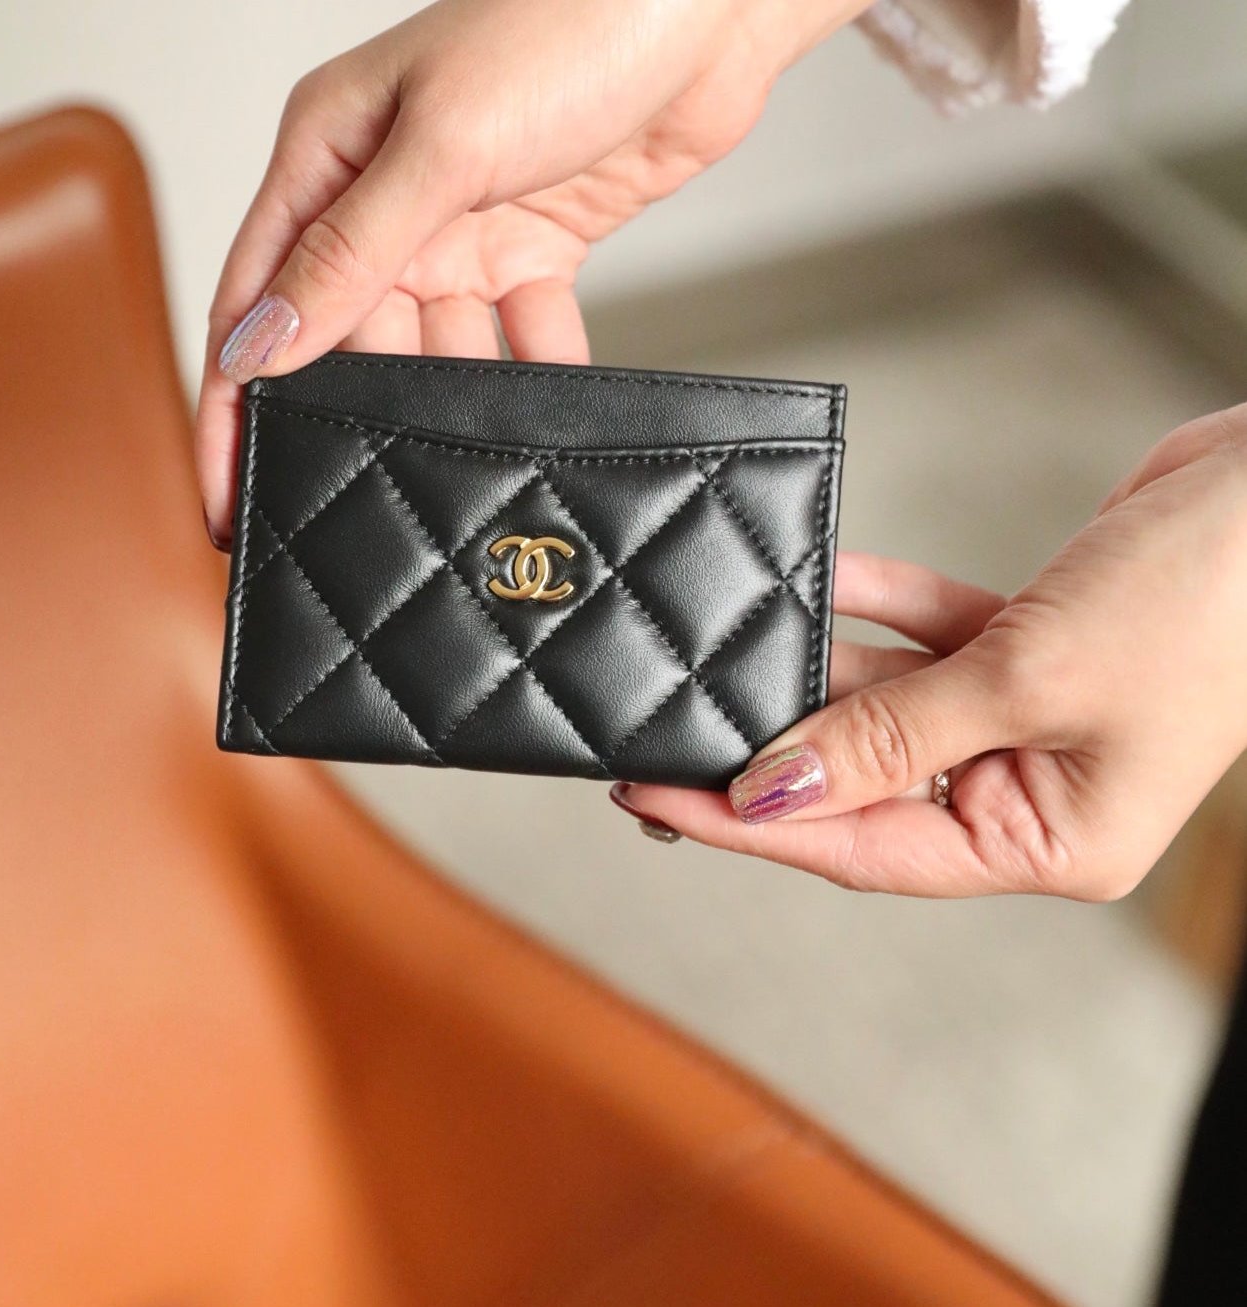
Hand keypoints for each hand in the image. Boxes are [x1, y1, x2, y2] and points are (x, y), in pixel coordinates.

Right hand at [195, 0, 870, 544]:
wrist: (706, 8)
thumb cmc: (568, 23)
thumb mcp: (441, 145)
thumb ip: (353, 251)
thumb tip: (264, 345)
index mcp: (327, 156)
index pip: (257, 299)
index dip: (235, 401)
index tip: (227, 491)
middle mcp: (386, 197)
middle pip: (347, 336)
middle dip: (365, 400)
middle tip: (379, 475)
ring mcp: (463, 226)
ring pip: (438, 345)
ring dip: (462, 387)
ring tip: (479, 431)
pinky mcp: (535, 248)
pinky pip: (521, 333)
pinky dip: (538, 364)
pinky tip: (551, 392)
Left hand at [616, 404, 1246, 900]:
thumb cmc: (1204, 604)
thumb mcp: (1026, 681)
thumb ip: (892, 735)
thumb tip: (777, 787)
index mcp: (1048, 841)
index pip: (865, 850)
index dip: (754, 825)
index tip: (659, 803)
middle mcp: (1032, 792)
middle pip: (867, 783)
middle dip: (774, 751)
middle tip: (669, 735)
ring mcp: (1028, 720)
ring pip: (890, 705)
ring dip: (821, 671)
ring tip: (730, 655)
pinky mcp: (1028, 650)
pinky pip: (930, 636)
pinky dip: (882, 605)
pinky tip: (825, 580)